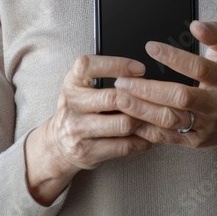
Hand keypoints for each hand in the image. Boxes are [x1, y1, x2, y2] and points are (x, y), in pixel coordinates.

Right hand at [24, 55, 153, 204]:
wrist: (58, 144)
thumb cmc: (79, 109)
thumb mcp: (82, 86)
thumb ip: (104, 75)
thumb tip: (142, 74)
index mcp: (72, 83)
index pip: (89, 66)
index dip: (117, 64)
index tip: (139, 68)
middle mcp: (72, 105)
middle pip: (114, 98)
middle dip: (140, 98)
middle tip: (158, 97)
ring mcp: (78, 131)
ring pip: (124, 124)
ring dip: (145, 121)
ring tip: (156, 116)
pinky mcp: (88, 152)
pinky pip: (124, 146)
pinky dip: (142, 140)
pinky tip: (149, 135)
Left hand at [113, 20, 216, 176]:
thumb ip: (216, 34)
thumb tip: (195, 25)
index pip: (198, 67)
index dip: (173, 57)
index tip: (150, 47)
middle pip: (180, 97)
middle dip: (148, 89)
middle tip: (123, 80)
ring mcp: (206, 125)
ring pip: (171, 120)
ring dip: (142, 110)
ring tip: (120, 97)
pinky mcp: (196, 141)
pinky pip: (168, 137)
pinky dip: (146, 129)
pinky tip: (129, 118)